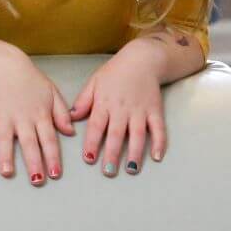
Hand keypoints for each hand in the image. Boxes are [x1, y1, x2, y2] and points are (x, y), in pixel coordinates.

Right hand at [0, 53, 73, 186]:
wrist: (6, 64)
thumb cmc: (31, 81)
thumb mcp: (53, 93)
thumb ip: (62, 114)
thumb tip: (70, 132)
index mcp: (41, 114)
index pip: (49, 140)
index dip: (52, 157)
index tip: (55, 174)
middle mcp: (23, 117)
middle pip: (29, 143)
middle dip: (34, 163)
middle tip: (37, 181)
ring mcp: (4, 115)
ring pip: (5, 138)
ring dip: (6, 156)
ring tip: (7, 173)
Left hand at [71, 41, 167, 175]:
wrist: (142, 59)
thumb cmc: (115, 72)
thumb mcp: (94, 82)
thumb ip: (83, 101)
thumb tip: (71, 118)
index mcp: (105, 103)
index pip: (96, 125)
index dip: (92, 142)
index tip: (89, 158)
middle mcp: (122, 109)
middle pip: (116, 134)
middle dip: (112, 154)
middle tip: (108, 172)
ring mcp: (140, 110)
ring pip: (138, 134)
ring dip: (134, 152)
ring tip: (131, 170)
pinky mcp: (155, 110)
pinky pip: (159, 128)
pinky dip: (159, 142)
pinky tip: (157, 156)